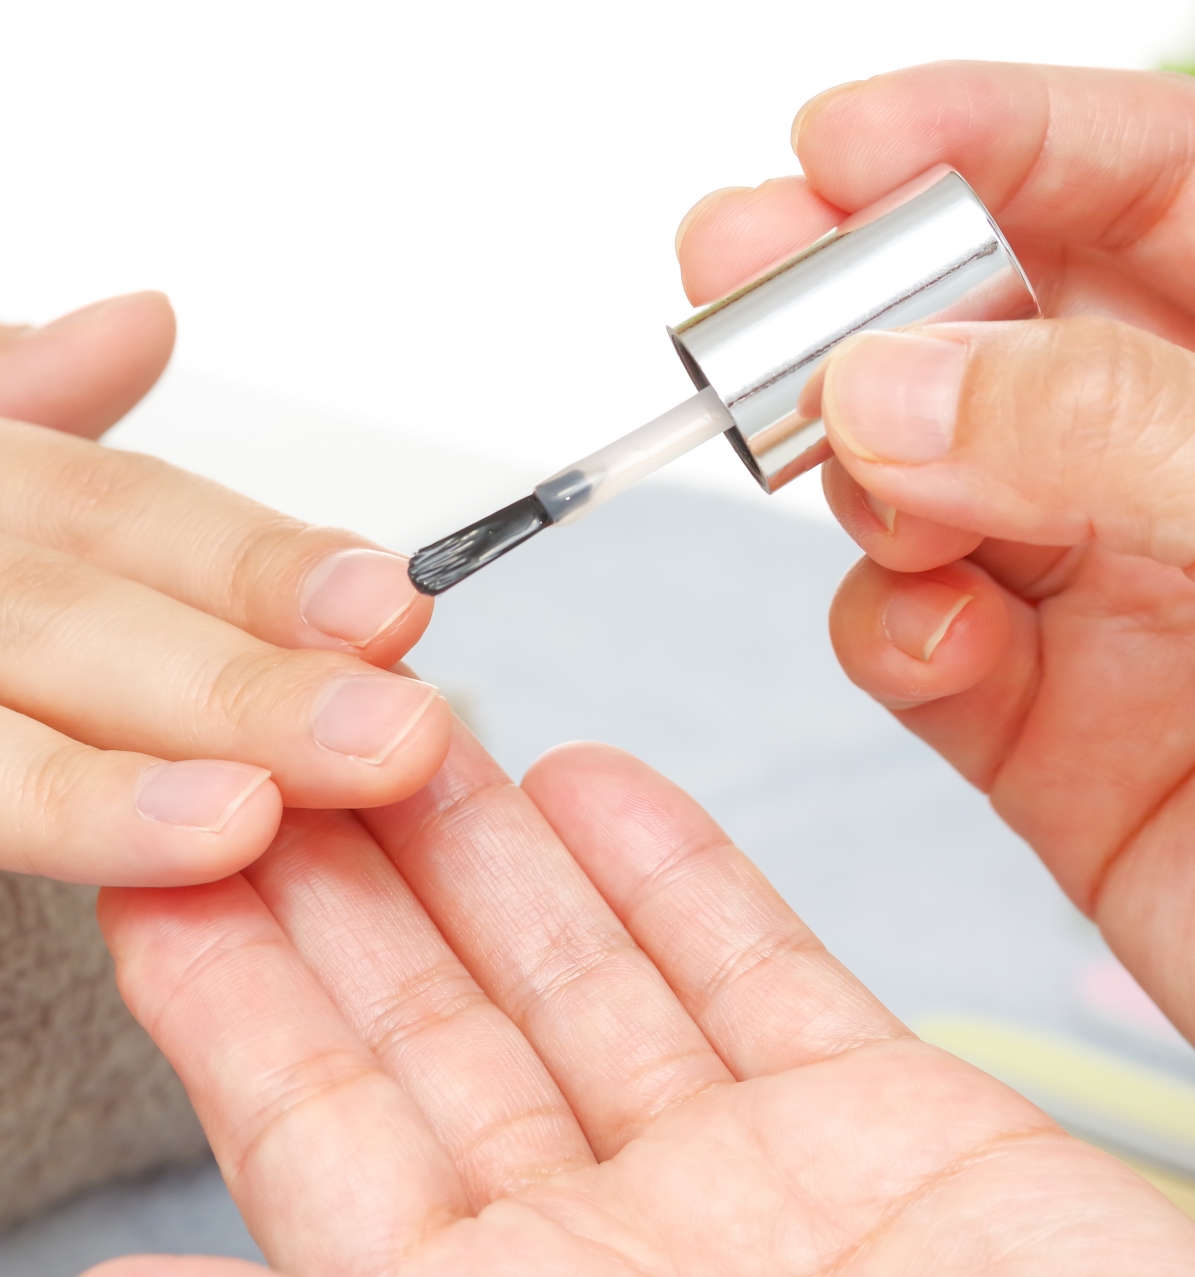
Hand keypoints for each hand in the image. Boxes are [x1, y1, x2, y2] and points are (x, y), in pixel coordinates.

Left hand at [91, 730, 1194, 1275]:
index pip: (311, 1134)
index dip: (226, 993)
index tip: (149, 857)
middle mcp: (602, 1264)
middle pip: (430, 1035)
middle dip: (341, 882)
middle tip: (256, 735)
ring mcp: (745, 1196)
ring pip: (580, 986)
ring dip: (490, 853)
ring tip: (407, 721)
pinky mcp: (889, 1138)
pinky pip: (756, 978)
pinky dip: (676, 878)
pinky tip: (595, 776)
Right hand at [676, 62, 1194, 1034]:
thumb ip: (1116, 431)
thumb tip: (898, 385)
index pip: (1139, 177)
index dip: (982, 136)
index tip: (843, 146)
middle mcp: (1186, 460)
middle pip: (985, 316)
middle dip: (856, 289)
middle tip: (748, 276)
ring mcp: (1113, 589)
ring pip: (916, 474)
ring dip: (856, 462)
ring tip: (857, 472)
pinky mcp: (1049, 729)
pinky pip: (913, 641)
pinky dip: (891, 627)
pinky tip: (934, 635)